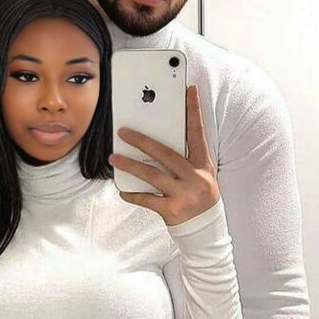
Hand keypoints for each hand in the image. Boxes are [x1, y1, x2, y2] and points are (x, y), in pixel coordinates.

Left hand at [108, 84, 218, 225]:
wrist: (205, 229)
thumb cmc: (198, 195)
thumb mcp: (199, 175)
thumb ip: (184, 158)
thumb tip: (156, 140)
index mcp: (203, 165)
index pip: (198, 133)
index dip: (194, 110)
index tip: (189, 90)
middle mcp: (195, 178)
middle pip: (165, 153)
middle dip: (142, 141)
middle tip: (123, 132)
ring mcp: (184, 195)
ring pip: (152, 175)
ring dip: (130, 165)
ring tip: (113, 158)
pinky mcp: (172, 211)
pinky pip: (147, 199)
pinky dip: (133, 194)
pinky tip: (122, 190)